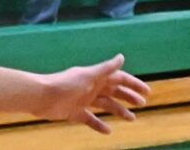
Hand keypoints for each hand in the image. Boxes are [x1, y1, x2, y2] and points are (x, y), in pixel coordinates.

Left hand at [25, 54, 148, 133]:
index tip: (147, 92)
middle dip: (129, 97)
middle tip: (142, 104)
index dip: (134, 84)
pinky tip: (108, 131)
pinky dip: (99, 125)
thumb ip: (106, 68)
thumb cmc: (66, 84)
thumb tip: (122, 57)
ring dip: (119, 111)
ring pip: (106, 106)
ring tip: (132, 119)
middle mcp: (93, 88)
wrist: (42, 96)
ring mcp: (85, 101)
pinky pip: (91, 120)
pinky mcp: (76, 113)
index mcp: (98, 77)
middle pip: (116, 92)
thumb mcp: (89, 75)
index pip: (120, 79)